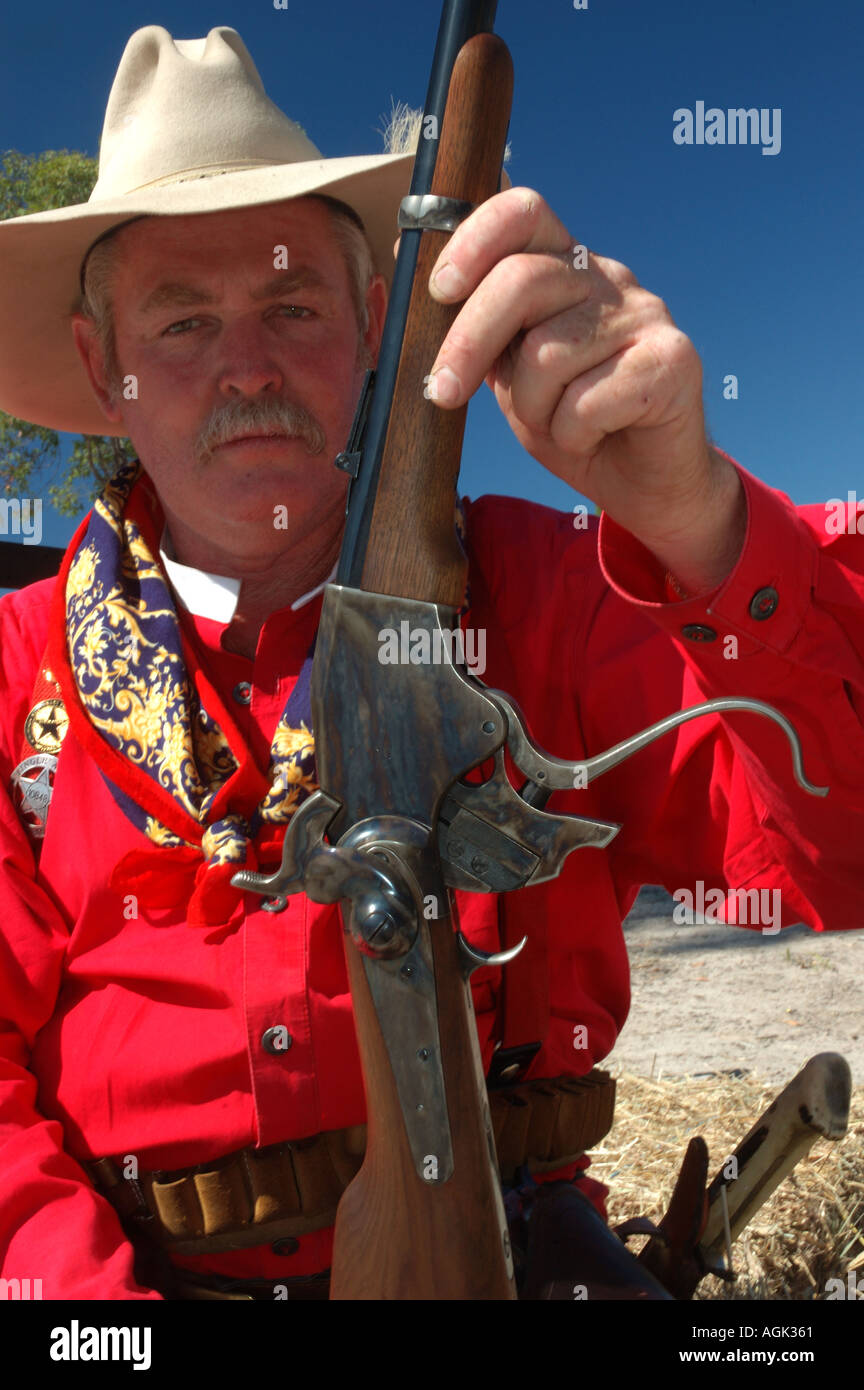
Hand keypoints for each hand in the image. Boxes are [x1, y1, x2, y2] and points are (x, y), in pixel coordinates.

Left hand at [424, 187, 745, 593]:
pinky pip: (587, 402)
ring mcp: (646, 316)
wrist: (644, 484)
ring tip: (557, 424)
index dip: (473, 240)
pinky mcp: (673, 362)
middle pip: (522, 280)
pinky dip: (573, 435)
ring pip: (548, 354)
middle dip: (468, 343)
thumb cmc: (572, 424)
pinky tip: (594, 437)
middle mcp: (609, 280)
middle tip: (442, 393)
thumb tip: (411, 276)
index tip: (440, 291)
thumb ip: (478, 332)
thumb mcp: (510, 376)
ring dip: (534, 409)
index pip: (523, 212)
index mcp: (567, 269)